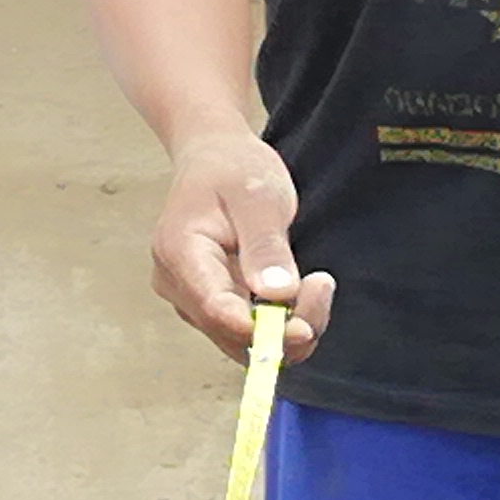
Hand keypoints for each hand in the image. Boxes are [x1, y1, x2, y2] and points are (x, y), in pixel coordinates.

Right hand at [150, 129, 332, 365]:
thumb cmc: (232, 169)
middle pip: (230, 333)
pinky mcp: (211, 304)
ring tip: (317, 284)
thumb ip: (265, 245)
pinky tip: (303, 291)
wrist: (216, 159)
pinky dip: (282, 322)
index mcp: (180, 252)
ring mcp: (191, 298)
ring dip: (287, 326)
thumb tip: (277, 294)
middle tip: (322, 287)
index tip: (303, 327)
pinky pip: (248, 330)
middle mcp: (177, 284)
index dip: (259, 329)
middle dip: (283, 328)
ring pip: (242, 340)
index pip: (215, 309)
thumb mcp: (257, 195)